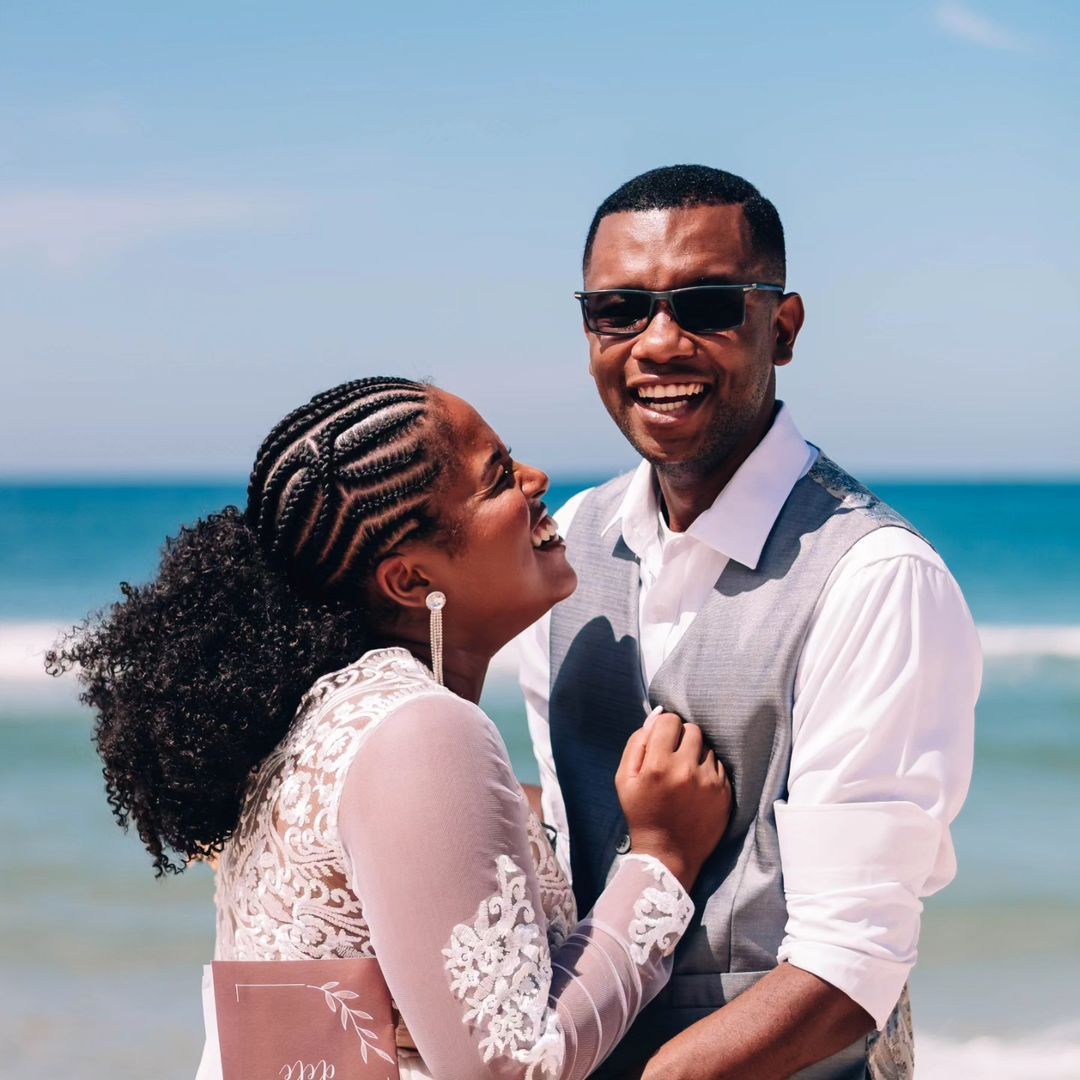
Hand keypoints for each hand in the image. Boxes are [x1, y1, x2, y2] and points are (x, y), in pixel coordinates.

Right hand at [615, 710, 731, 890]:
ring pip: (707, 748)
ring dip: (696, 755)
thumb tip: (654, 720)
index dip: (664, 728)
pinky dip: (708, 771)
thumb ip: (636, 744)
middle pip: (692, 730)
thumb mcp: (624, 780)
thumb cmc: (642, 814)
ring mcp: (709, 782)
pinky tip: (697, 787)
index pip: (670, 721)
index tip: (662, 741)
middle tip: (673, 756)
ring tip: (685, 775)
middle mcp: (686, 769)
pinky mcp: (725, 793)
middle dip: (681, 738)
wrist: (668, 855)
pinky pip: (719, 766)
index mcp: (658, 765)